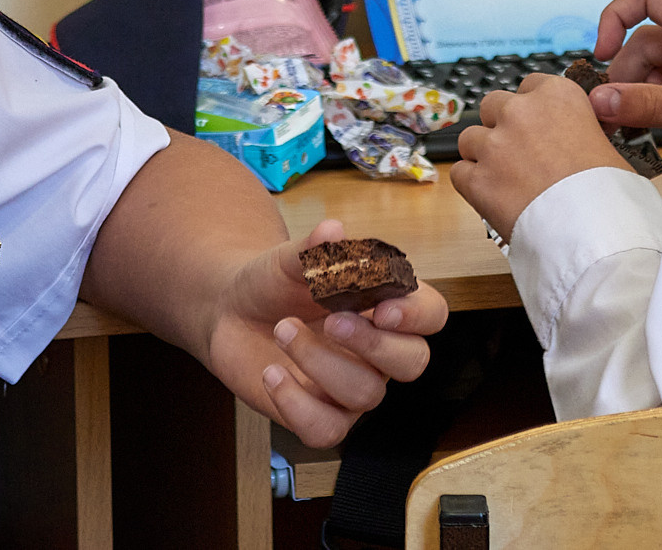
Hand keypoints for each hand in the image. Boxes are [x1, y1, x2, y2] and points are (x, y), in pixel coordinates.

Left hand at [206, 219, 448, 448]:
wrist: (229, 311)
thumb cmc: (272, 283)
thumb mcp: (287, 260)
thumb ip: (313, 249)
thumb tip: (333, 230)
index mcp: (384, 306)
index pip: (431, 314)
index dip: (417, 316)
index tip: (381, 307)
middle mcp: (377, 351)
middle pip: (412, 362)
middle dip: (374, 343)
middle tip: (332, 321)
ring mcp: (350, 387)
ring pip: (366, 395)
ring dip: (320, 362)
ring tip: (282, 329)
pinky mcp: (320, 415)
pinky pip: (328, 430)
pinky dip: (297, 404)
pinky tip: (272, 374)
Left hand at [449, 74, 627, 244]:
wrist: (594, 234)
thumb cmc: (611, 195)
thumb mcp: (609, 147)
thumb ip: (582, 132)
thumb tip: (576, 139)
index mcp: (557, 96)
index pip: (531, 84)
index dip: (533, 106)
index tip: (537, 123)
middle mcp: (520, 112)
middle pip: (493, 105)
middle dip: (501, 126)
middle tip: (518, 152)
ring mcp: (494, 145)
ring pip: (470, 138)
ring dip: (482, 155)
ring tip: (504, 179)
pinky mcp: (476, 179)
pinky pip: (459, 172)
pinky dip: (471, 183)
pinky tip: (491, 196)